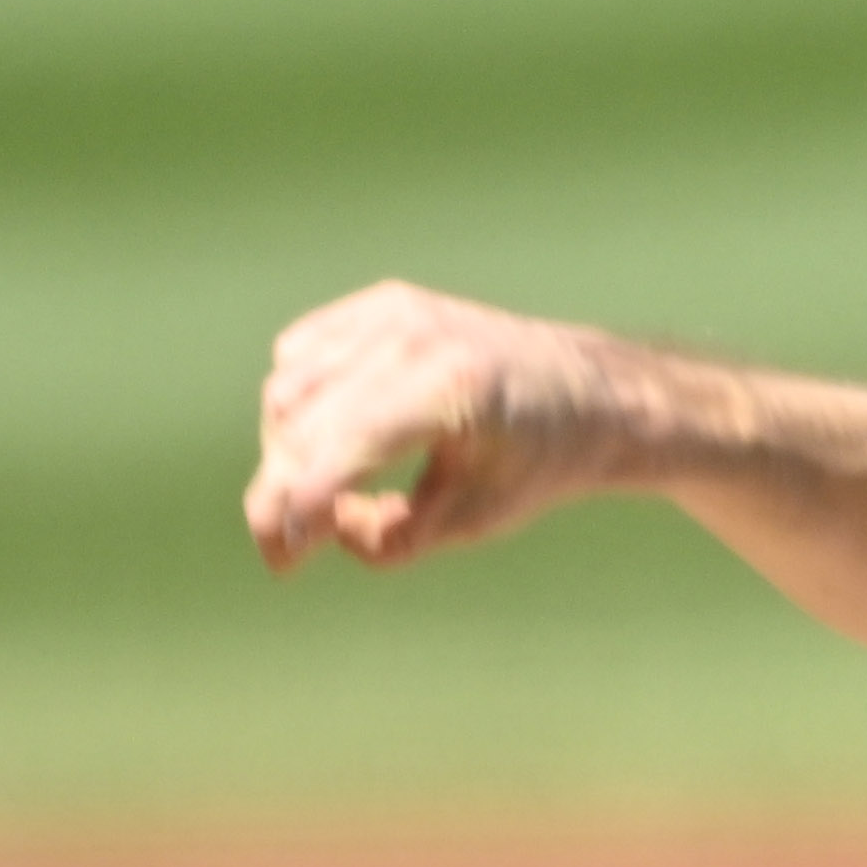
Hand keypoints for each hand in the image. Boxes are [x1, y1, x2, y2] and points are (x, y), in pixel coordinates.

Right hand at [244, 281, 670, 570]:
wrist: (583, 394)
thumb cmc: (534, 464)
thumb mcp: (476, 520)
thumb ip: (394, 539)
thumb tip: (325, 524)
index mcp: (453, 388)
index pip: (342, 445)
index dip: (296, 509)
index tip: (284, 563)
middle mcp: (415, 335)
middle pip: (299, 421)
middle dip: (283, 492)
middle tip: (297, 550)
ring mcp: (393, 311)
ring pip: (288, 389)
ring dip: (288, 453)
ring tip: (330, 495)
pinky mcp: (379, 304)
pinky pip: (298, 357)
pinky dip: (298, 406)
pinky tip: (333, 441)